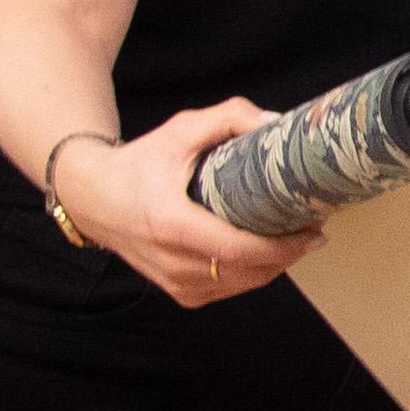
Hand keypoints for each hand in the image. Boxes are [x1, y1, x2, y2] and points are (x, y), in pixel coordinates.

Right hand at [49, 100, 319, 309]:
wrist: (95, 198)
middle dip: (288, 254)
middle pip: (247, 273)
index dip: (283, 246)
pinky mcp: (178, 292)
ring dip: (274, 267)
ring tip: (297, 239)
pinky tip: (267, 253)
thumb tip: (275, 124)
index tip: (313, 230)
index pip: (238, 250)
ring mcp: (174, 282)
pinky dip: (251, 275)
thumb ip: (229, 118)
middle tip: (314, 230)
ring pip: (240, 286)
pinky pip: (226, 290)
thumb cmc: (141, 162)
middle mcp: (172, 261)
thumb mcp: (182, 128)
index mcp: (172, 224)